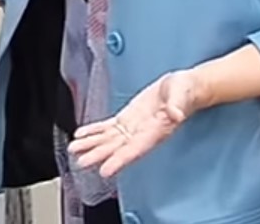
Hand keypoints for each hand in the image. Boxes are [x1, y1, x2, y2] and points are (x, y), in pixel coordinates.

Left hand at [67, 69, 204, 177]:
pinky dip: (94, 132)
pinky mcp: (128, 119)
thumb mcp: (182, 93)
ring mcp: (134, 128)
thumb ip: (177, 105)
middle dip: (99, 155)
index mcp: (156, 131)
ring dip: (91, 145)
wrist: (185, 88)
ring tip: (74, 150)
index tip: (105, 171)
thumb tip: (175, 114)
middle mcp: (142, 134)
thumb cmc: (186, 92)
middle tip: (81, 162)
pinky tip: (82, 135)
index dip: (119, 161)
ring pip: (109, 140)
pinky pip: (108, 128)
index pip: (135, 150)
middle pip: (117, 148)